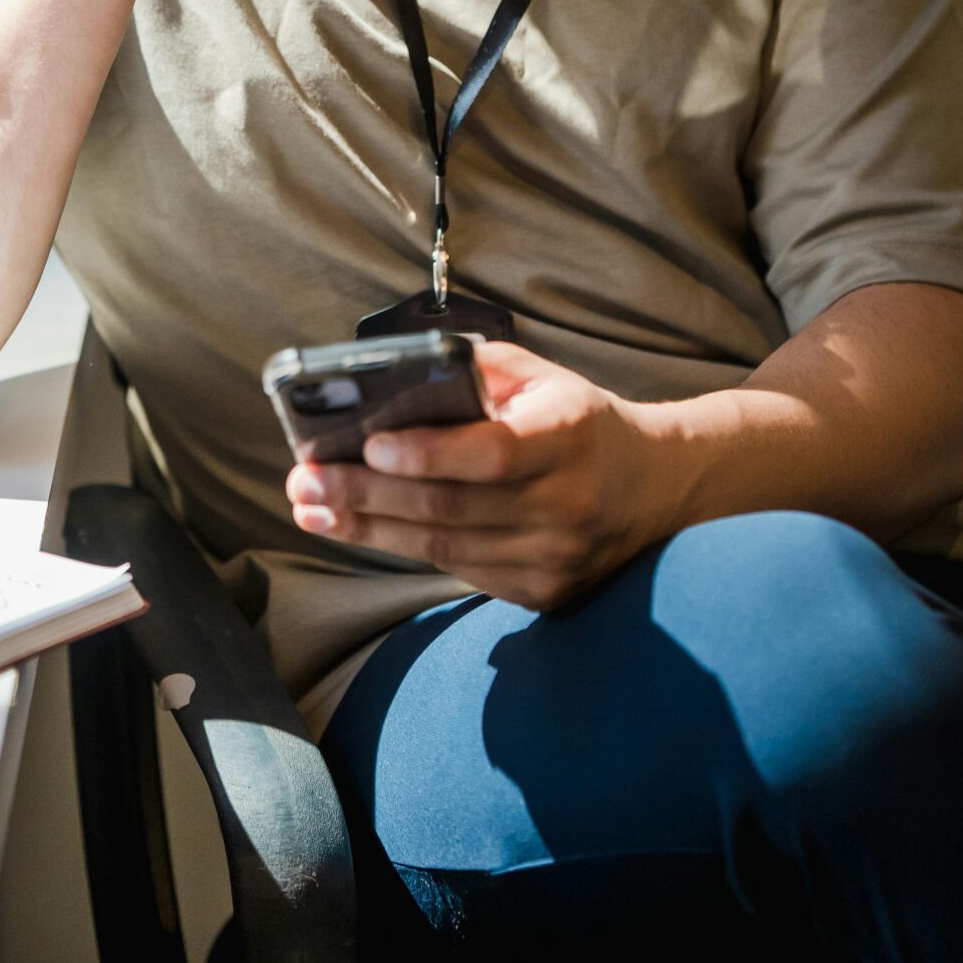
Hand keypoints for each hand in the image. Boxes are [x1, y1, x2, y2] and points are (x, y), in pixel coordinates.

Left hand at [284, 341, 685, 609]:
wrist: (657, 490)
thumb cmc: (581, 421)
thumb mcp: (542, 378)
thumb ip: (474, 368)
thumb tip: (393, 372)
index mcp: (569, 436)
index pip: (492, 453)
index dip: (428, 453)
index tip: (369, 445)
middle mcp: (565, 504)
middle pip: (451, 509)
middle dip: (367, 495)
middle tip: (306, 481)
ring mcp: (555, 558)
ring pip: (445, 548)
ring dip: (368, 528)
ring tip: (312, 506)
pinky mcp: (543, 593)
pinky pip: (459, 572)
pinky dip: (403, 549)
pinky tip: (359, 530)